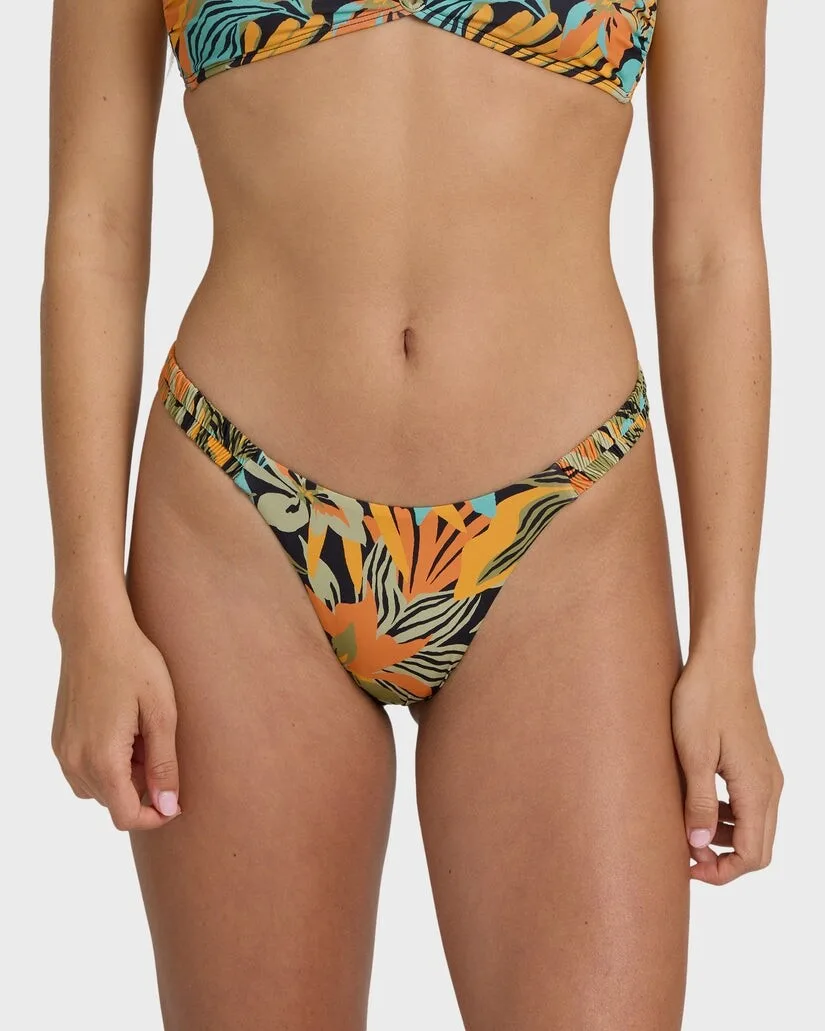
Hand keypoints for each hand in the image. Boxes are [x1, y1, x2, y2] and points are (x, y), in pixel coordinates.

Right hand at [51, 594, 180, 830]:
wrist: (95, 631)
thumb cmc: (134, 664)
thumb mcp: (162, 714)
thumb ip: (164, 765)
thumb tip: (168, 807)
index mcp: (102, 759)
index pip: (127, 817)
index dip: (155, 816)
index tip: (177, 799)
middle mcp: (75, 762)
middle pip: (113, 803)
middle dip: (142, 789)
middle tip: (160, 747)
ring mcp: (63, 751)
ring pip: (98, 789)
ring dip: (124, 777)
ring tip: (143, 736)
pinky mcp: (59, 739)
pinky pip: (83, 770)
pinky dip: (106, 763)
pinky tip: (124, 731)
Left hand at [671, 648, 782, 884]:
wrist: (720, 662)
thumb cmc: (702, 702)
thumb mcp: (692, 754)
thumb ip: (697, 802)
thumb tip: (698, 846)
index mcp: (756, 789)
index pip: (752, 855)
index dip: (722, 871)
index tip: (688, 865)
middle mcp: (770, 786)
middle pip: (758, 847)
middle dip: (723, 859)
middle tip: (685, 853)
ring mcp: (767, 774)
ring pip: (754, 827)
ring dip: (725, 837)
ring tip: (687, 828)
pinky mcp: (757, 763)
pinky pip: (750, 805)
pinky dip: (728, 816)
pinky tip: (698, 804)